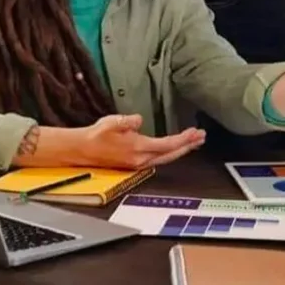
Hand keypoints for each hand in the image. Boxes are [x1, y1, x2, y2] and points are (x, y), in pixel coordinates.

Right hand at [81, 114, 204, 170]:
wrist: (82, 149)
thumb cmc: (97, 134)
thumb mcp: (112, 122)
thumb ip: (127, 121)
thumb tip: (139, 120)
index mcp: (137, 148)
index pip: (167, 145)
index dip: (183, 139)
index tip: (195, 132)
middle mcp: (141, 159)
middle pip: (171, 154)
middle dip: (188, 145)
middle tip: (202, 136)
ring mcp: (138, 163)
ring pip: (166, 157)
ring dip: (181, 149)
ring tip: (194, 141)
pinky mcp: (135, 163)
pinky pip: (159, 158)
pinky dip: (171, 152)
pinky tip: (176, 148)